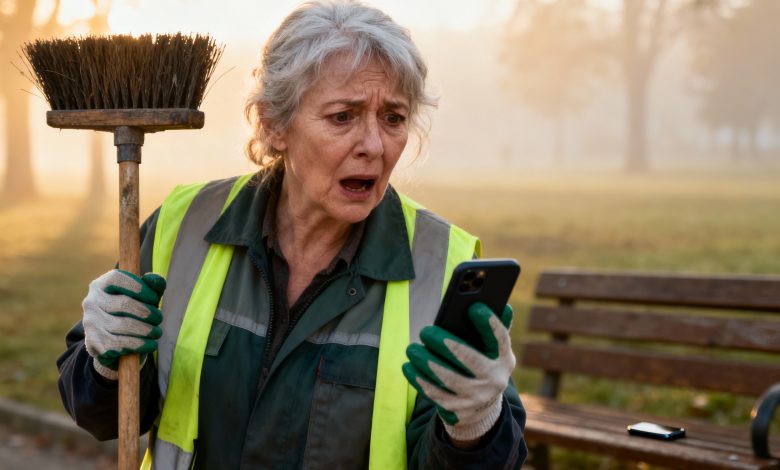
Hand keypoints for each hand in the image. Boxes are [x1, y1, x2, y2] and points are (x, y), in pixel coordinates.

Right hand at [82, 269, 165, 379]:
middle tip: (159, 318)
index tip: (155, 298)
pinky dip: (140, 344)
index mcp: (101, 285)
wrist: (110, 342)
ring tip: (156, 332)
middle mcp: (91, 302)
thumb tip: (155, 279)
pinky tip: (150, 344)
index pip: (117, 278)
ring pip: (124, 325)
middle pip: (124, 303)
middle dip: (147, 312)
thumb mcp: (142, 297)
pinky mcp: (94, 342)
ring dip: (146, 330)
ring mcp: (90, 322)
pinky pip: (120, 343)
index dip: (139, 287)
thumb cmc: (130, 313)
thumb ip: (152, 286)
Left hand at [402, 302, 515, 441]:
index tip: (474, 307)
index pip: (499, 339)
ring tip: (412, 349)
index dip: (489, 323)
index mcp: (503, 359)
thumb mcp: (494, 349)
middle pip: (469, 359)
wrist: (483, 406)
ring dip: (426, 362)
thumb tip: (503, 306)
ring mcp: (476, 397)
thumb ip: (496, 327)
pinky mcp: (458, 410)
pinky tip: (409, 367)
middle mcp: (494, 380)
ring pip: (448, 378)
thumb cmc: (484, 364)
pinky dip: (420, 380)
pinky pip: (435, 394)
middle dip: (445, 344)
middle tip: (425, 332)